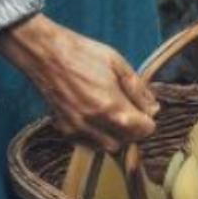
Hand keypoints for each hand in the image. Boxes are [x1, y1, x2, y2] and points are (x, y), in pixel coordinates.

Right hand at [0, 15, 157, 151]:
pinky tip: (97, 119)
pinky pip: (87, 143)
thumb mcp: (119, 65)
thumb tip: (153, 109)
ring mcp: (76, 127)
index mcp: (112, 106)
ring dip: (116, 136)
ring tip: (114, 116)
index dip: (148, 120)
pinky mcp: (63, 127)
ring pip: (107, 147)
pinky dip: (97, 137)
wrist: (44, 52)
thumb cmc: (82, 53)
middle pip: (127, 141)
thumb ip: (138, 90)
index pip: (144, 129)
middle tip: (132, 111)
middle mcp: (94, 122)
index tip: (144, 109)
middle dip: (134, 129)